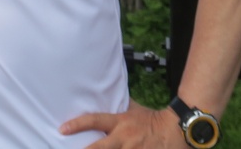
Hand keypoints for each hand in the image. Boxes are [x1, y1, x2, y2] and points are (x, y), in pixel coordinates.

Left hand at [60, 100, 186, 148]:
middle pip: (99, 147)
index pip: (95, 120)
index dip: (77, 125)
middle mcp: (125, 138)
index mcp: (121, 123)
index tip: (63, 129)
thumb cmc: (154, 120)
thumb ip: (121, 106)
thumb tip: (109, 96)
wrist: (177, 130)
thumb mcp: (135, 110)